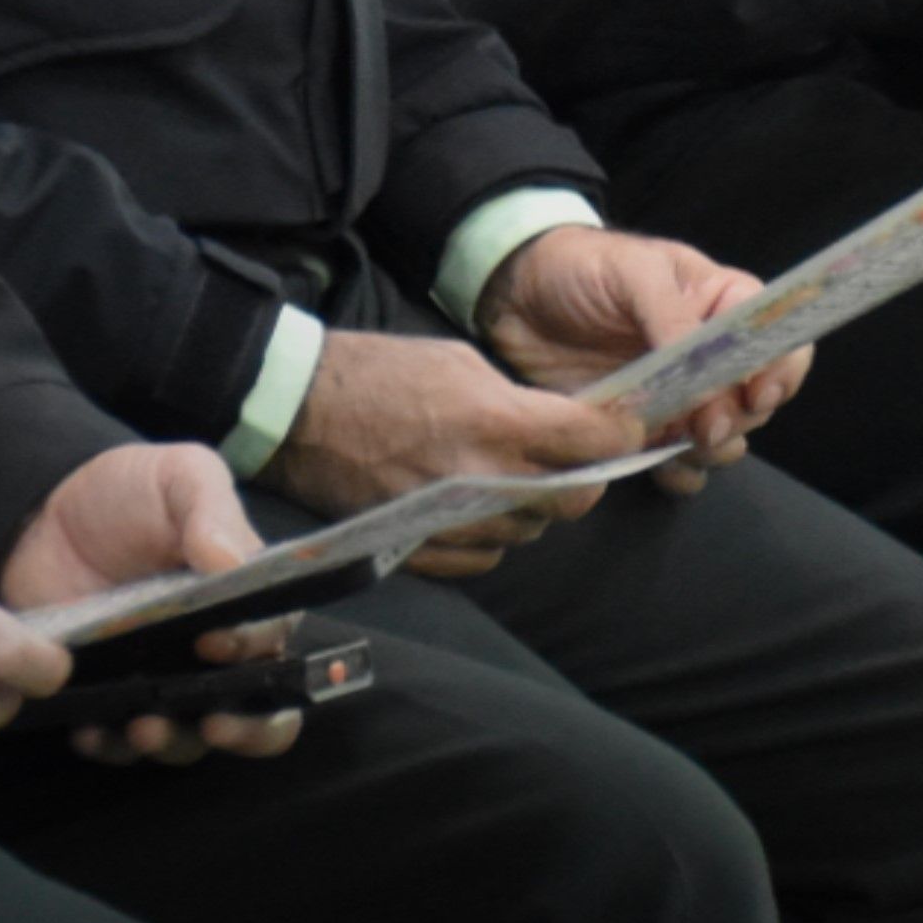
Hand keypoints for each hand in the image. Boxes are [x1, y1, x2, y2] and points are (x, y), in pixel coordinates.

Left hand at [0, 445, 308, 768]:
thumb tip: (233, 561)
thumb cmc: (127, 492)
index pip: (274, 644)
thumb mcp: (178, 477)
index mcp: (246, 603)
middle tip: (212, 723)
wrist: (43, 509)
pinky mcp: (112, 697)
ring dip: (172, 742)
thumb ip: (211, 509)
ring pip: (190, 738)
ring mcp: (163, 680)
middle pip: (259, 713)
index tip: (216, 644)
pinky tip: (90, 732)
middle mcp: (215, 654)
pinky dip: (110, 746)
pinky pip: (120, 742)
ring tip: (141, 727)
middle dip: (245, 731)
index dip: (256, 654)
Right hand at [270, 322, 656, 573]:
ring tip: (509, 475)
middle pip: (575, 500)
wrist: (299, 410)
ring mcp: (452, 523)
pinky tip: (474, 506)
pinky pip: (485, 559)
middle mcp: (483, 480)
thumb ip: (520, 403)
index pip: (595, 442)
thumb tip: (566, 427)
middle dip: (584, 477)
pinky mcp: (421, 550)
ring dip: (533, 507)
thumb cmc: (380, 373)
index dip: (621, 434)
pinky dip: (491, 536)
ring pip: (531, 532)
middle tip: (570, 456)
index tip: (622, 427)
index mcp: (497, 422)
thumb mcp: (462, 362)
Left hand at [479, 225, 804, 475]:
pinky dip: (680, 473)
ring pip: (724, 438)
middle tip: (705, 428)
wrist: (515, 297)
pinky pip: (679, 463)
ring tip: (682, 445)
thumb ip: (671, 314)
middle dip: (739, 418)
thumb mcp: (631, 271)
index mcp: (720, 304)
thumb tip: (705, 365)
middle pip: (755, 399)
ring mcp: (678, 395)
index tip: (755, 394)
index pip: (777, 339)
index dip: (780, 370)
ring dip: (712, 451)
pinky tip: (661, 467)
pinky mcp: (643, 428)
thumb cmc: (579, 266)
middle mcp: (709, 355)